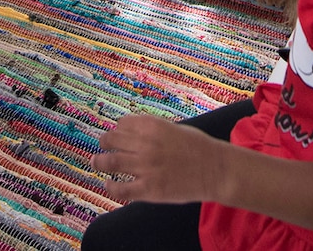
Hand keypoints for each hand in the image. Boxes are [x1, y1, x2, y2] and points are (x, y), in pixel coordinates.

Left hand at [91, 113, 228, 204]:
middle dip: (105, 142)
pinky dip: (110, 186)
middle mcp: (146, 144)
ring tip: (96, 162)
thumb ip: (152, 129)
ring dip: (100, 162)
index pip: (123, 123)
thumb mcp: (174, 128)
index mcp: (153, 126)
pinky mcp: (149, 189)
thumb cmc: (198, 147)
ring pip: (111, 163)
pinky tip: (108, 184)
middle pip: (112, 140)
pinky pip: (121, 188)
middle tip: (102, 146)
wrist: (216, 169)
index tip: (116, 133)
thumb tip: (130, 130)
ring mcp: (146, 167)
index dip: (118, 129)